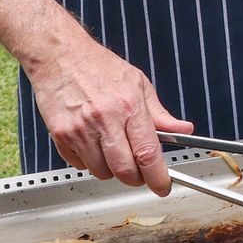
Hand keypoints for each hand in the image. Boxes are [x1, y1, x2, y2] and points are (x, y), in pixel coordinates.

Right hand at [27, 36, 193, 193]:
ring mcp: (80, 130)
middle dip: (136, 178)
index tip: (163, 186)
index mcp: (128, 106)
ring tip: (113, 149)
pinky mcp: (61, 136)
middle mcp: (104, 120)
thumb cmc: (99, 66)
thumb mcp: (138, 84)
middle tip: (139, 172)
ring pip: (101, 172)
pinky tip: (92, 143)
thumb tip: (184, 130)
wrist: (59, 55)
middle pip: (124, 170)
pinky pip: (79, 165)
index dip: (158, 177)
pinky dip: (89, 162)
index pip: (148, 153)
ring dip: (111, 170)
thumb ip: (160, 114)